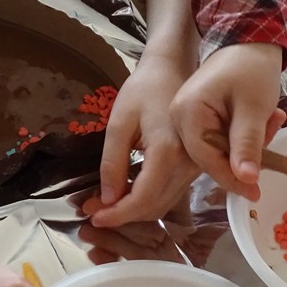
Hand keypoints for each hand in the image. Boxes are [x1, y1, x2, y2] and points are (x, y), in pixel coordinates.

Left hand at [86, 54, 197, 227]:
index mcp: (169, 151)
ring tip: (103, 204)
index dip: (117, 214)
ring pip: (163, 204)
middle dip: (122, 215)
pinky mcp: (194, 168)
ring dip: (133, 211)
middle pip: (154, 207)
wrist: (172, 70)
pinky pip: (169, 194)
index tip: (92, 215)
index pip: (144, 198)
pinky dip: (146, 200)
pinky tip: (124, 193)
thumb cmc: (144, 89)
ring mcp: (194, 168)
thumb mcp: (119, 122)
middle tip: (92, 210)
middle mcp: (188, 165)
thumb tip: (107, 199)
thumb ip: (113, 162)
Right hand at [170, 43, 284, 199]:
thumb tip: (246, 180)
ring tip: (272, 121)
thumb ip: (247, 144)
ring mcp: (187, 118)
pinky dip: (243, 136)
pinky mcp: (198, 118)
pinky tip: (264, 120)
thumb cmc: (251, 68)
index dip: (231, 177)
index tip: (255, 192)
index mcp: (186, 113)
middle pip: (209, 156)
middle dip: (242, 157)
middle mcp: (179, 118)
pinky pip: (219, 138)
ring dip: (246, 145)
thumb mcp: (253, 108)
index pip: (205, 158)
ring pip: (217, 150)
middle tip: (272, 139)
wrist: (249, 40)